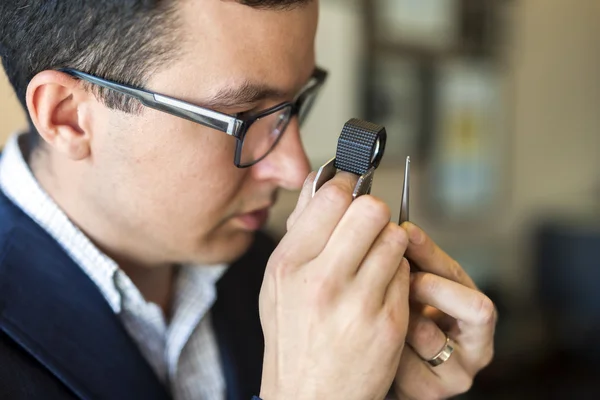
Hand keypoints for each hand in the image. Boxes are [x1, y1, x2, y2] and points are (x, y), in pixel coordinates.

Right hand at [259, 172, 410, 399]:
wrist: (309, 395)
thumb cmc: (293, 334)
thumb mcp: (278, 281)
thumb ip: (300, 230)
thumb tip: (322, 182)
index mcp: (289, 264)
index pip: (332, 197)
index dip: (348, 187)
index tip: (353, 190)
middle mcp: (322, 280)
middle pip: (370, 209)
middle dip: (374, 212)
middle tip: (368, 225)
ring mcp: (358, 303)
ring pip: (395, 238)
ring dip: (389, 242)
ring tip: (375, 260)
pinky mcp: (388, 322)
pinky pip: (405, 272)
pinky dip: (398, 274)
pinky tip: (382, 290)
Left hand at [393, 222, 496, 399]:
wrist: (389, 370)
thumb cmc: (406, 322)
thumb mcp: (415, 289)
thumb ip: (414, 263)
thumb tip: (401, 228)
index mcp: (476, 313)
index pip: (464, 276)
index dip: (433, 252)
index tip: (406, 232)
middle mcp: (478, 346)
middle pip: (474, 307)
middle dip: (429, 286)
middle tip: (399, 278)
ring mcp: (460, 373)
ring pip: (430, 334)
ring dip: (401, 318)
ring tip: (380, 310)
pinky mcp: (434, 392)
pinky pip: (407, 363)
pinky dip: (387, 348)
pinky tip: (377, 341)